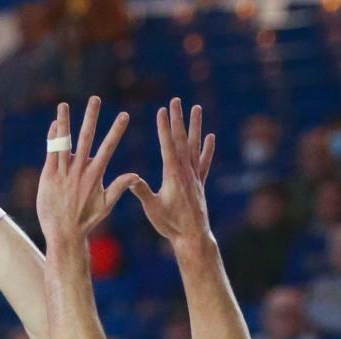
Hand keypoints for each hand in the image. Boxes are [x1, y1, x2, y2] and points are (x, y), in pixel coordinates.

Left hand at [36, 98, 136, 249]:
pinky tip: (53, 125)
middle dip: (91, 118)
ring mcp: (62, 173)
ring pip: (64, 143)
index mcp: (95, 176)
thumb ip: (119, 187)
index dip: (116, 131)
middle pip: (86, 139)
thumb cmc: (86, 221)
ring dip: (64, 122)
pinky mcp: (48, 176)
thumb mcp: (106, 205)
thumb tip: (136, 174)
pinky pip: (51, 153)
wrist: (64, 234)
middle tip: (95, 98)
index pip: (108, 148)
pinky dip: (52, 139)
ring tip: (63, 104)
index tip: (124, 115)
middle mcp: (79, 171)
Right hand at [129, 98, 215, 252]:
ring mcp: (195, 176)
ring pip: (195, 146)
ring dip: (195, 126)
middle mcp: (186, 171)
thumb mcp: (152, 209)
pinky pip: (204, 162)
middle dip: (178, 119)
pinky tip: (210, 137)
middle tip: (176, 100)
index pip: (167, 145)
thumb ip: (142, 192)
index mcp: (172, 175)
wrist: (192, 236)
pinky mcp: (200, 183)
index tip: (161, 110)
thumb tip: (130, 178)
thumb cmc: (170, 224)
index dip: (164, 127)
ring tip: (196, 108)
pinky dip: (207, 148)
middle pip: (181, 140)